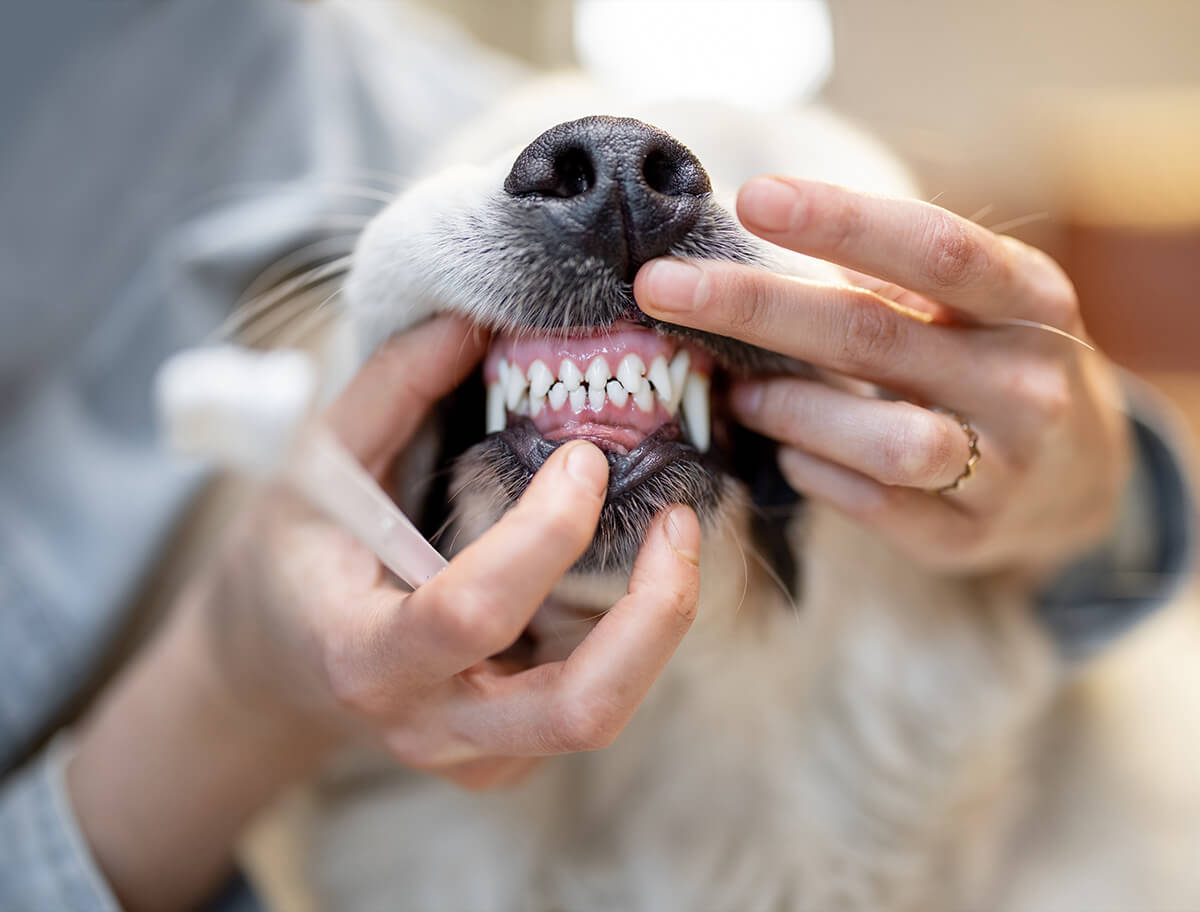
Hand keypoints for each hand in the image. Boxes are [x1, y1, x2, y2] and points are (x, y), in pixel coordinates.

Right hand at [70, 315, 699, 911]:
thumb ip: (390, 391)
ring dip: (659, 625)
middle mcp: (430, 725)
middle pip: (578, 710)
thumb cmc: (297, 558)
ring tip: (675, 536)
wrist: (279, 664)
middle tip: (679, 521)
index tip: (583, 457)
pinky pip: (592, 703)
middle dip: (654, 614)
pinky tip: (626, 571)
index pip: (470, 613)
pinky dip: (629, 636)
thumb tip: (471, 321)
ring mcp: (478, 755)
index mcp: (365, 656)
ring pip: (603, 715)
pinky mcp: (511, 757)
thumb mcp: (318, 467)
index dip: (544, 532)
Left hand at [634, 176, 1130, 578]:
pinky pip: (870, 504)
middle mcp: (1027, 381)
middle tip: (660, 287)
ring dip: (788, 409)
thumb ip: (888, 277)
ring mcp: (1004, 468)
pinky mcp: (966, 535)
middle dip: (755, 307)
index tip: (751, 197)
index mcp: (1031, 299)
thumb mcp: (972, 305)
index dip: (842, 220)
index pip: (935, 249)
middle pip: (875, 336)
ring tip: (739, 392)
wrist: (1080, 479)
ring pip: (881, 438)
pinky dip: (812, 472)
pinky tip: (788, 452)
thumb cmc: (991, 362)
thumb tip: (754, 235)